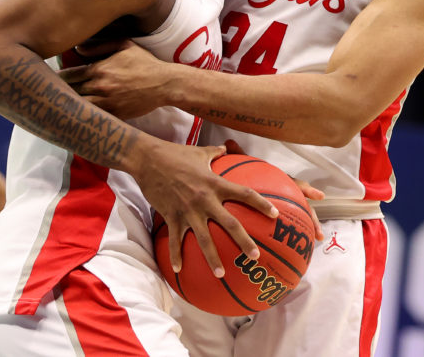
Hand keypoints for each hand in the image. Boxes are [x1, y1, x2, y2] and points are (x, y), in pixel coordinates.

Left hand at [60, 41, 170, 118]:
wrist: (164, 84)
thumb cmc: (144, 63)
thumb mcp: (124, 45)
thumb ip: (100, 45)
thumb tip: (78, 49)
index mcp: (100, 69)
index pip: (69, 75)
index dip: (58, 78)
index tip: (50, 80)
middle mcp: (100, 86)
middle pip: (70, 92)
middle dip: (59, 93)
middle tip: (48, 95)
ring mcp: (107, 102)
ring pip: (78, 107)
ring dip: (68, 107)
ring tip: (56, 108)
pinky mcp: (115, 115)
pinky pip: (93, 118)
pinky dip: (83, 117)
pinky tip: (75, 118)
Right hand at [133, 142, 277, 277]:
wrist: (148, 159)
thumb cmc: (175, 154)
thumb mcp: (199, 152)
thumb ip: (215, 152)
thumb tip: (225, 148)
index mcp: (215, 183)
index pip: (244, 194)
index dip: (261, 204)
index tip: (275, 215)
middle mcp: (205, 199)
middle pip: (230, 224)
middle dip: (244, 242)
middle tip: (255, 257)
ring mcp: (188, 210)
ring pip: (204, 239)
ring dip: (213, 258)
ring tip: (221, 274)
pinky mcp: (172, 216)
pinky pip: (175, 240)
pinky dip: (176, 256)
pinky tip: (178, 270)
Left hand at [223, 139, 323, 240]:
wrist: (239, 186)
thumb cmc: (244, 175)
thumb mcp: (241, 166)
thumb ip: (237, 156)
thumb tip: (228, 142)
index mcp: (279, 182)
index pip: (294, 184)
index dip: (307, 190)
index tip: (320, 197)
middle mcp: (284, 196)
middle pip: (301, 207)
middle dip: (312, 219)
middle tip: (319, 233)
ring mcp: (282, 207)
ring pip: (296, 220)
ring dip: (304, 232)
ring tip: (311, 245)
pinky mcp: (276, 219)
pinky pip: (282, 231)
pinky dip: (285, 242)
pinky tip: (287, 254)